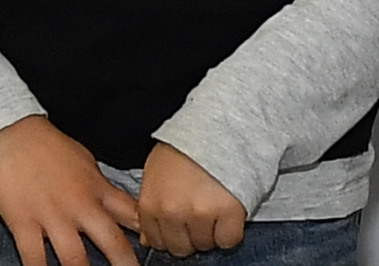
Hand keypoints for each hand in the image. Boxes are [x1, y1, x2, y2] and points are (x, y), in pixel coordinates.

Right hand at [0, 115, 140, 265]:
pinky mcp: (23, 222)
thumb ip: (100, 185)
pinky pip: (33, 258)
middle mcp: (79, 207)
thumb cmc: (45, 142)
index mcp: (96, 190)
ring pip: (75, 260)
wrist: (6, 128)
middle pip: (113, 245)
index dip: (148, 236)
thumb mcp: (83, 159)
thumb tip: (115, 203)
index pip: (133, 216)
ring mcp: (51, 217)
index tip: (157, 247)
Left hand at [136, 141, 245, 257]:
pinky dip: (229, 231)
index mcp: (150, 203)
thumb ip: (150, 208)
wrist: (215, 129)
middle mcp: (172, 212)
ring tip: (210, 205)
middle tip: (196, 214)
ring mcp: (200, 214)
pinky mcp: (228, 214)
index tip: (178, 225)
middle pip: (181, 248)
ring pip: (205, 245)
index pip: (156, 241)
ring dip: (209, 232)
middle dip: (188, 236)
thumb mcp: (155, 174)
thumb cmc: (183, 150)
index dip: (169, 235)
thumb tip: (149, 241)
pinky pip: (228, 241)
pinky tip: (225, 211)